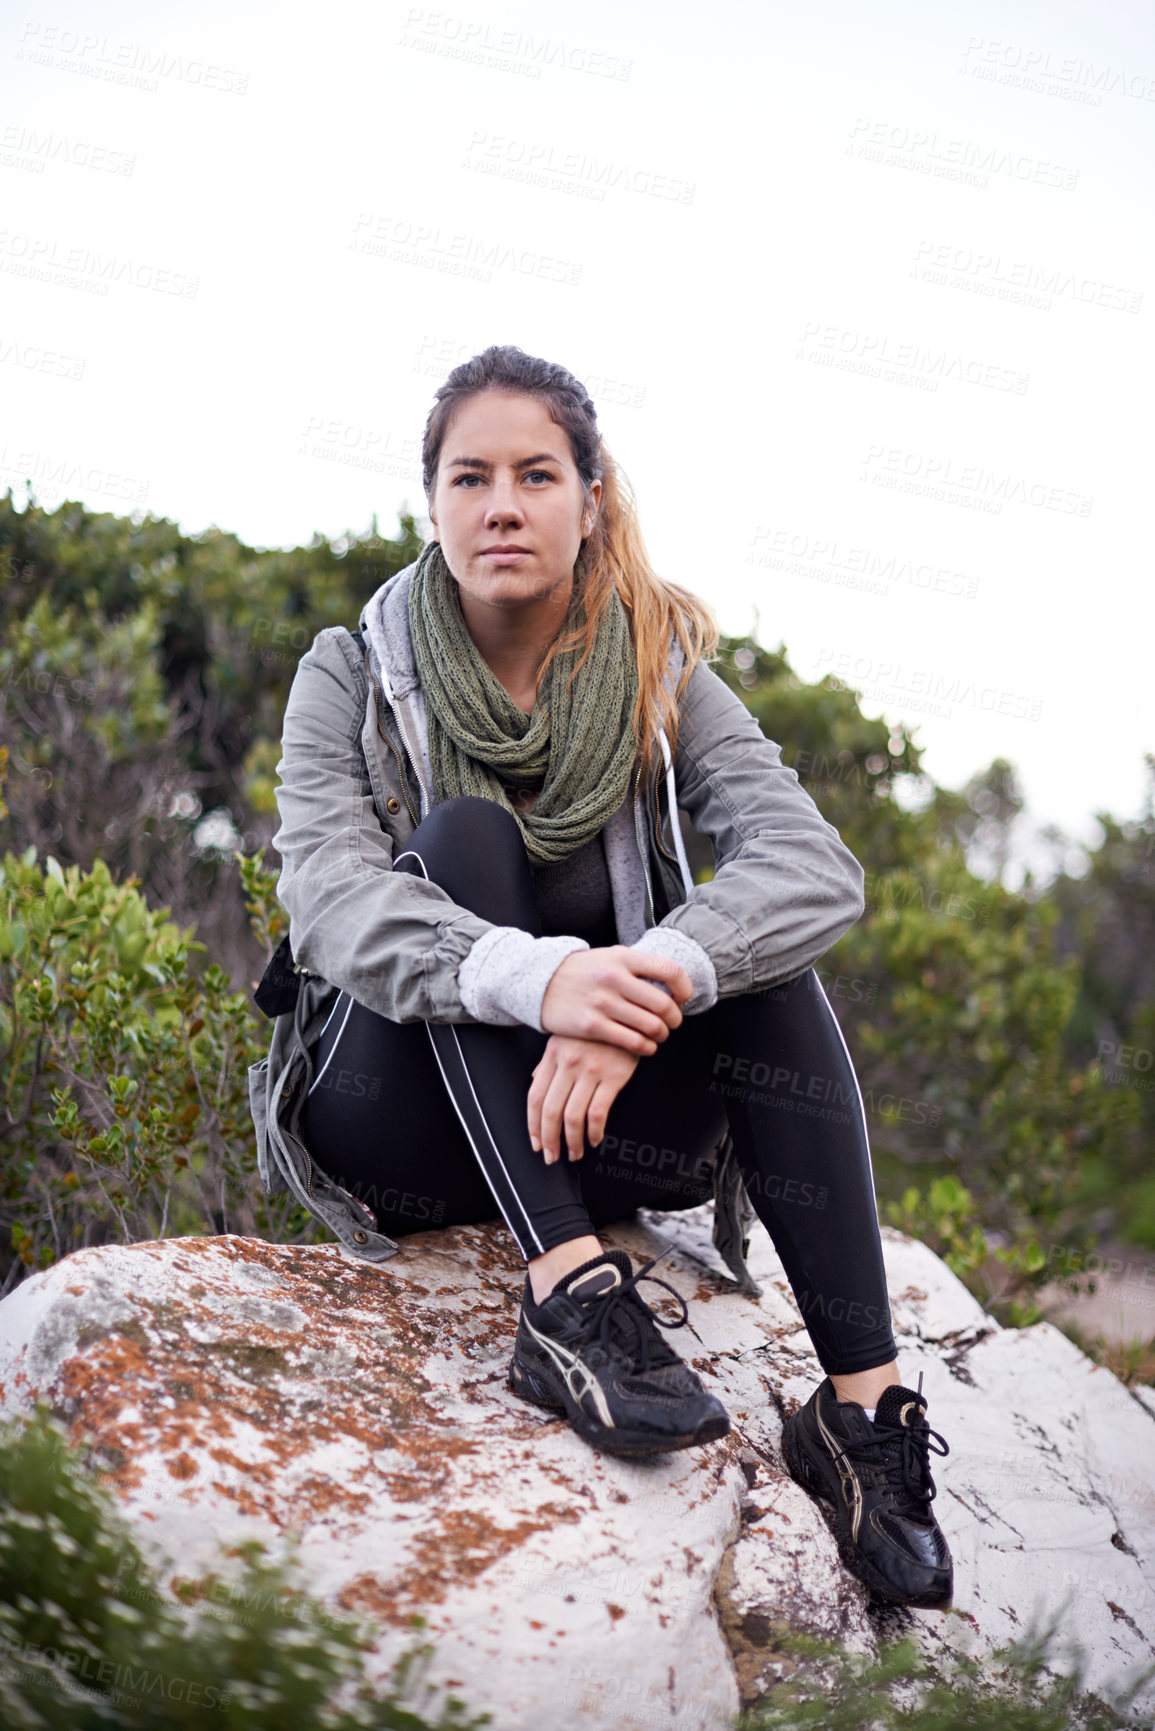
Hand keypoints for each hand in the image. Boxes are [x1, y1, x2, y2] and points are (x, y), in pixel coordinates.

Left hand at [528, 1035, 639, 1163]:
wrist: (629, 1010)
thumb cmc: (597, 1026)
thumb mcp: (566, 1037)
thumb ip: (549, 1062)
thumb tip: (535, 1082)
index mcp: (553, 1055)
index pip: (535, 1097)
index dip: (534, 1126)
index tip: (537, 1143)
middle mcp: (568, 1063)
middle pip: (550, 1111)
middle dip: (549, 1140)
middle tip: (552, 1156)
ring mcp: (590, 1070)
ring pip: (572, 1116)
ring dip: (572, 1141)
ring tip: (575, 1152)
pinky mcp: (613, 1076)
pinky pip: (598, 1112)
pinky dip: (595, 1131)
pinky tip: (595, 1138)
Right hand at [539, 946, 691, 1055]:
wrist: (540, 981)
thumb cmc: (582, 971)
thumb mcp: (609, 956)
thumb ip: (638, 967)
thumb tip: (672, 984)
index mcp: (623, 958)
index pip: (669, 971)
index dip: (684, 988)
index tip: (683, 998)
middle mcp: (614, 978)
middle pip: (663, 1004)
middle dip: (675, 1018)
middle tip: (673, 1022)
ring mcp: (602, 1002)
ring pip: (650, 1026)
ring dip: (662, 1034)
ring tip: (659, 1035)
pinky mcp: (591, 1025)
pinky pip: (632, 1042)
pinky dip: (646, 1047)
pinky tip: (646, 1046)